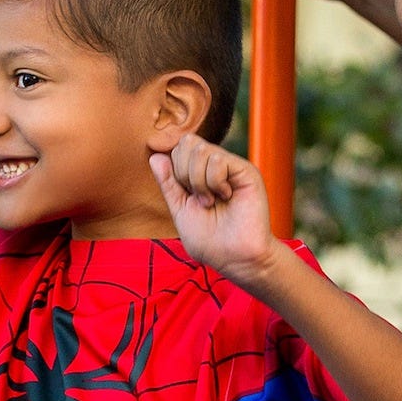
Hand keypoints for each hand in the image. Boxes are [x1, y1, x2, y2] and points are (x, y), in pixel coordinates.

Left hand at [151, 132, 276, 286]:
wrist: (235, 258)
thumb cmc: (209, 240)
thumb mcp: (179, 209)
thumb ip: (168, 183)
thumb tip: (155, 156)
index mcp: (199, 173)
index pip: (178, 149)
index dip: (174, 171)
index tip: (187, 196)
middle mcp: (216, 166)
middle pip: (187, 142)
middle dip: (183, 173)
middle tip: (199, 198)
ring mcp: (231, 167)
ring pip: (201, 149)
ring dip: (198, 181)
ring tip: (211, 201)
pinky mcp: (246, 171)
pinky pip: (218, 160)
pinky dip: (214, 182)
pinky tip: (225, 197)